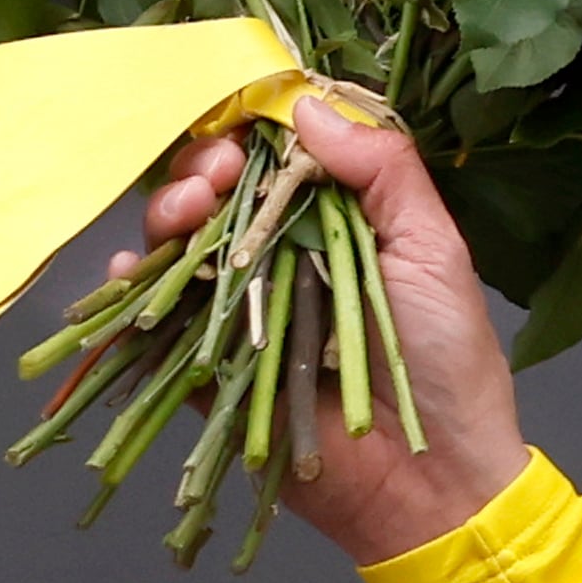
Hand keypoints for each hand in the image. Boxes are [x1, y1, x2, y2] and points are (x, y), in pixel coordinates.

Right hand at [127, 95, 529, 564]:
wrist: (431, 476)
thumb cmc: (446, 362)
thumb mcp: (434, 250)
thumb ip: (384, 172)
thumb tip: (312, 106)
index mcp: (335, 226)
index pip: (272, 163)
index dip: (247, 138)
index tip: (242, 132)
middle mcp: (281, 260)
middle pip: (213, 196)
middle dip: (198, 172)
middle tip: (209, 177)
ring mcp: (241, 310)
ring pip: (176, 247)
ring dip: (167, 218)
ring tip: (186, 213)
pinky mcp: (208, 364)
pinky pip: (154, 320)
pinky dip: (134, 290)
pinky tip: (138, 270)